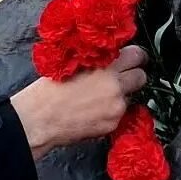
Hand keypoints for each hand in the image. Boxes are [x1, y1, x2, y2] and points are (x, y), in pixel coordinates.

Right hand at [10, 46, 147, 159]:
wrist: (39, 120)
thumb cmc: (48, 91)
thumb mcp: (72, 64)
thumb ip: (96, 61)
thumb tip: (109, 58)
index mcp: (105, 67)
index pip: (136, 55)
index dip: (134, 57)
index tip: (132, 58)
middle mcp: (115, 86)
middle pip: (141, 77)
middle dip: (133, 76)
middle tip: (121, 78)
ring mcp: (116, 108)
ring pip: (130, 97)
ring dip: (120, 96)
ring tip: (99, 98)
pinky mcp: (112, 125)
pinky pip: (119, 115)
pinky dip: (110, 112)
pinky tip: (93, 112)